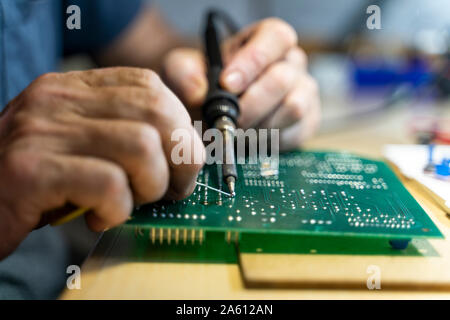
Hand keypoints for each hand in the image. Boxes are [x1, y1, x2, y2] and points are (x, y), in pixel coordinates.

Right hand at [0, 68, 203, 258]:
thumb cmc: (39, 181)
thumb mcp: (84, 144)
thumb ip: (126, 135)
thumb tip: (186, 151)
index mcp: (75, 88)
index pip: (151, 87)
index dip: (180, 127)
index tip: (178, 163)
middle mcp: (58, 100)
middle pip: (157, 113)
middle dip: (179, 160)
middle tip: (166, 191)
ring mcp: (43, 131)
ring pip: (141, 146)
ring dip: (150, 186)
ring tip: (127, 204)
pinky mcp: (31, 170)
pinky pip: (108, 183)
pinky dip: (118, 209)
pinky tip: (98, 216)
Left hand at [163, 18, 320, 150]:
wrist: (214, 112)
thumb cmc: (203, 84)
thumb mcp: (183, 71)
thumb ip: (184, 75)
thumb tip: (200, 96)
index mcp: (266, 39)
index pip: (275, 37)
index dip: (253, 61)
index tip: (227, 84)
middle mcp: (291, 63)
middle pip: (282, 79)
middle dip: (250, 106)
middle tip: (228, 122)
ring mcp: (303, 92)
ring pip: (293, 108)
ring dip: (260, 126)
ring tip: (238, 132)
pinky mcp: (307, 121)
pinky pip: (296, 134)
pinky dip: (269, 143)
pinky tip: (251, 140)